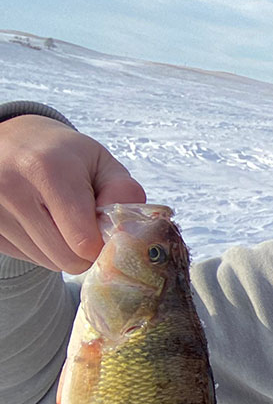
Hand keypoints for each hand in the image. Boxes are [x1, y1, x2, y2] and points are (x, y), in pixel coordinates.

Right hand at [0, 115, 146, 272]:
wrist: (12, 141)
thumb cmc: (64, 155)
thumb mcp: (102, 163)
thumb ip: (124, 193)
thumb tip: (129, 230)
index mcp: (47, 169)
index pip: (83, 241)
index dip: (104, 244)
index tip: (105, 229)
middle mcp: (11, 188)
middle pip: (66, 259)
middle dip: (85, 250)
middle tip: (85, 224)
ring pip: (46, 262)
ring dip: (62, 249)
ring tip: (58, 217)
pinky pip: (26, 256)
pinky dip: (39, 247)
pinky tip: (38, 220)